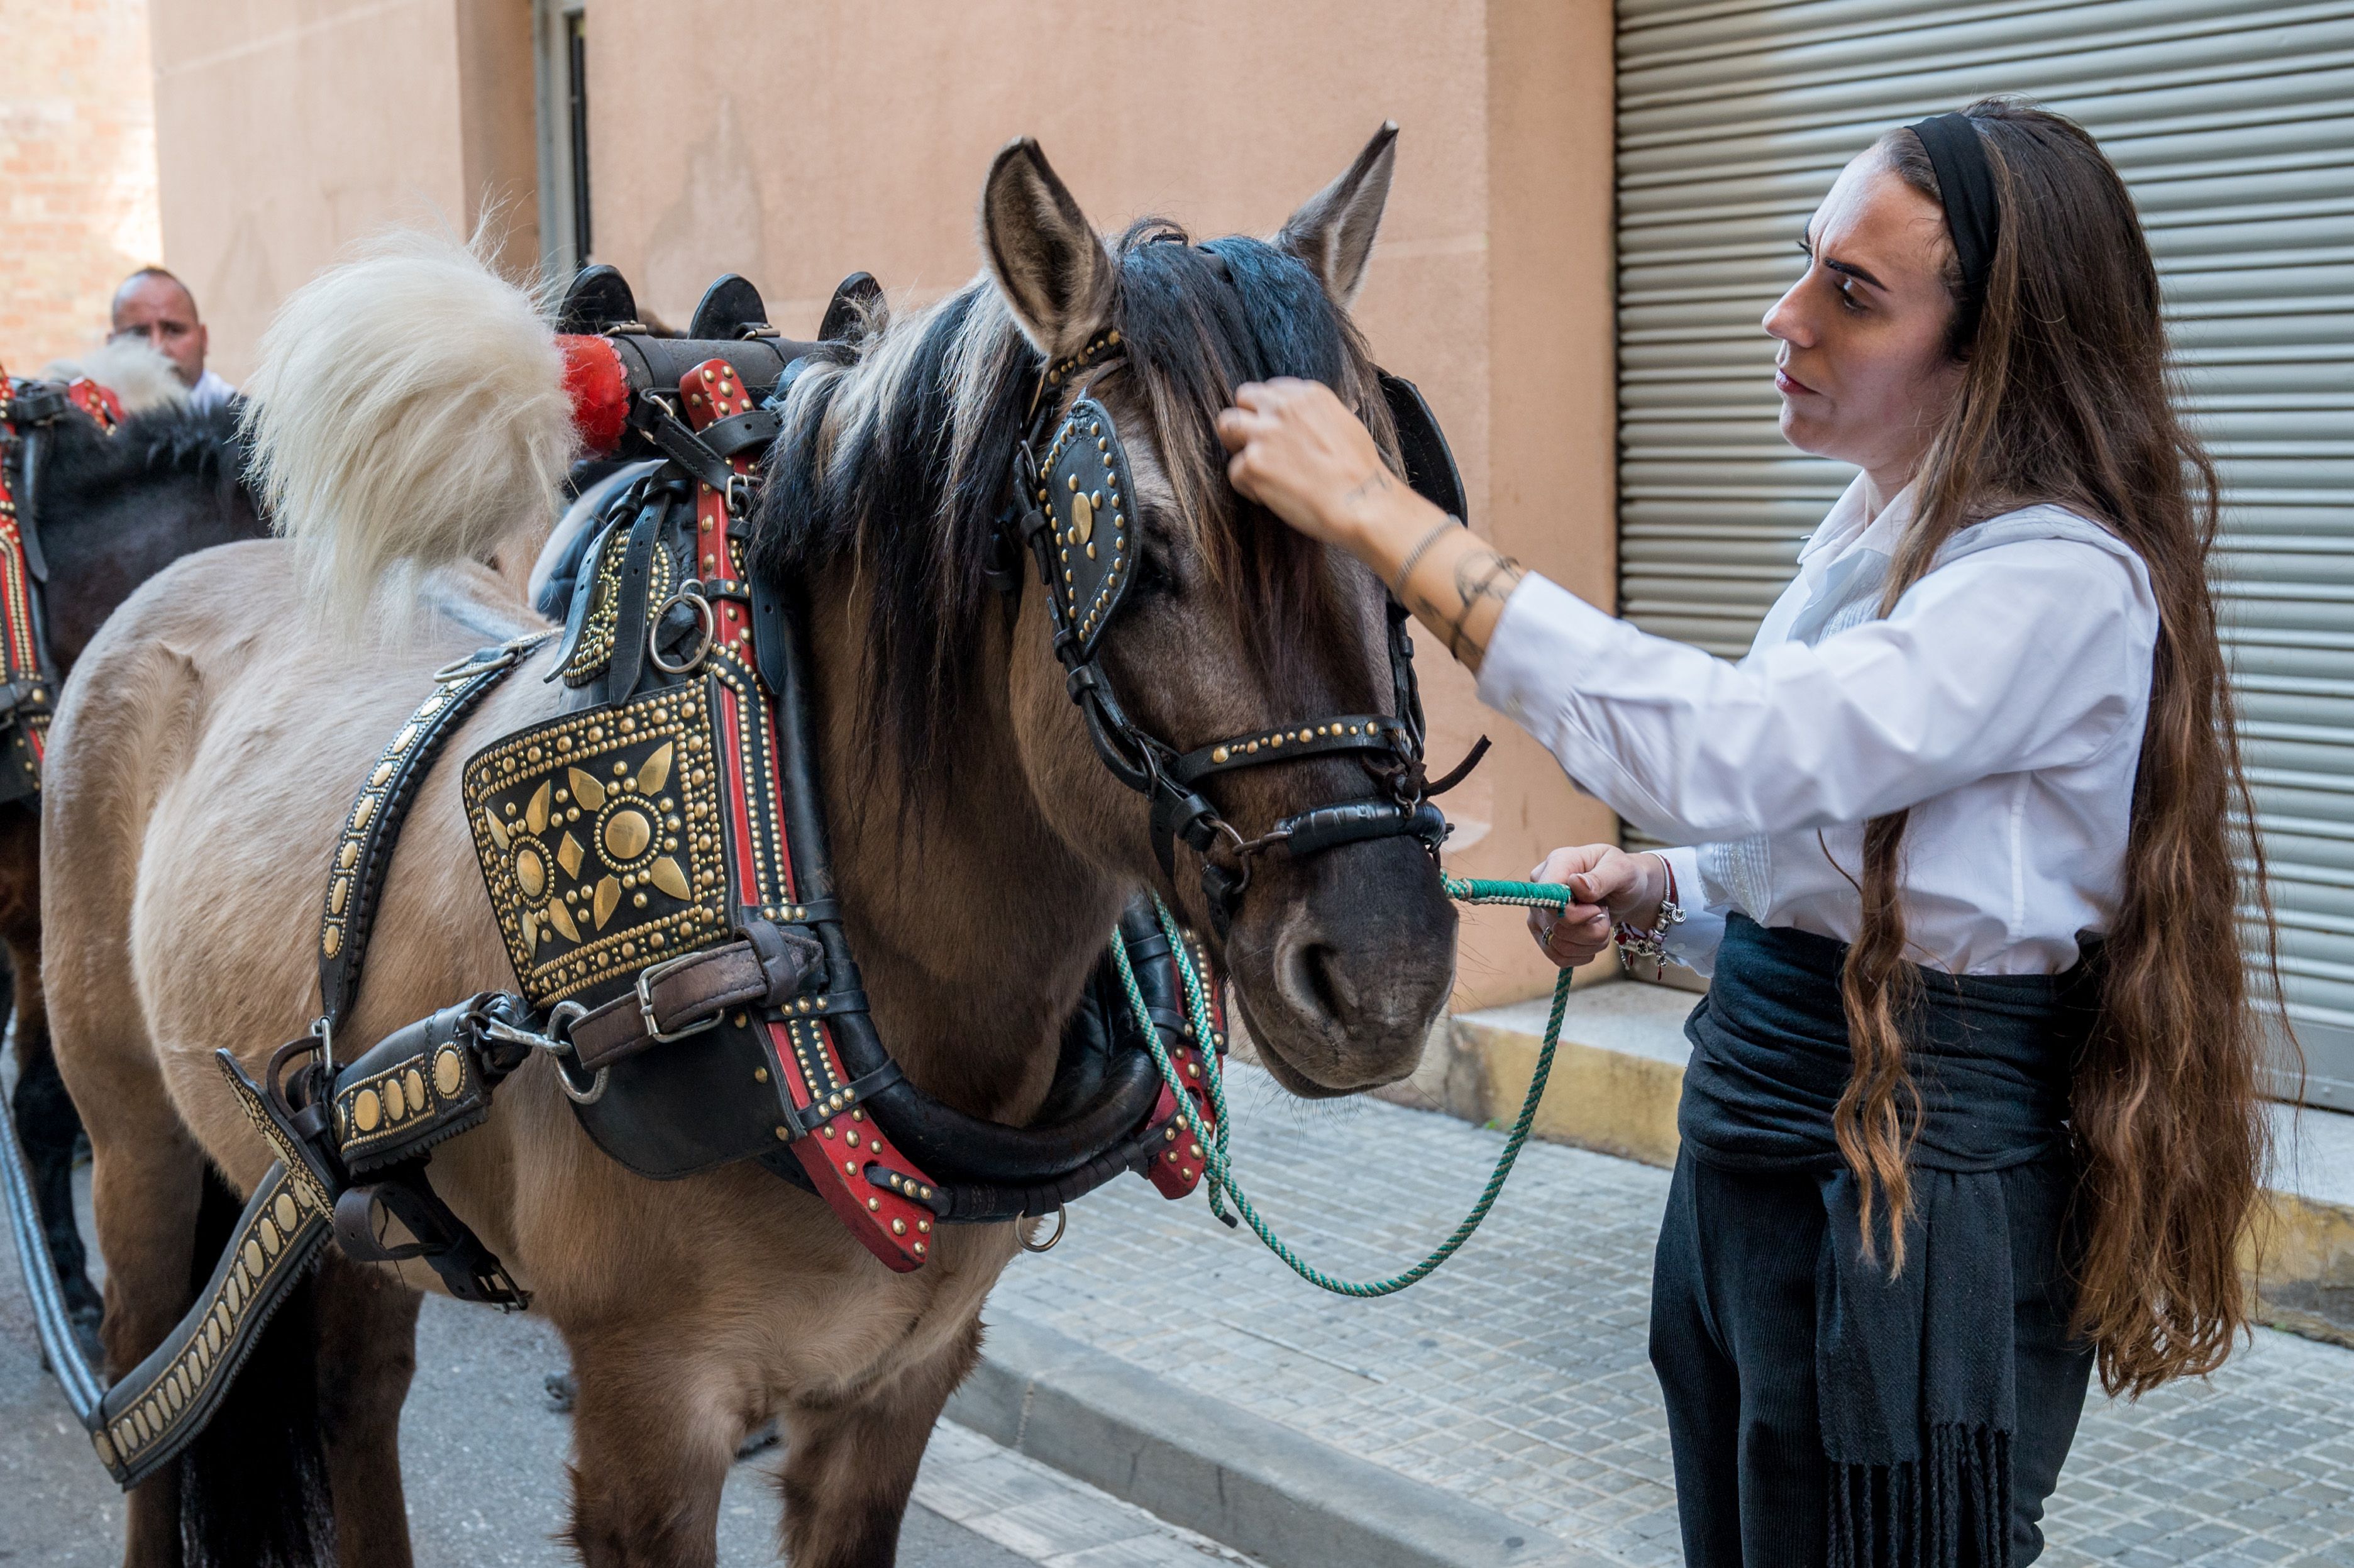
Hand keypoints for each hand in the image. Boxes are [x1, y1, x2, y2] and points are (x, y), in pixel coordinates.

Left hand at [1214, 378, 1405, 547]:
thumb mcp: (1344, 424)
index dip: (1268, 411)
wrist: (1361, 502)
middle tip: (1254, 445)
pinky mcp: (1253, 465)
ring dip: (1236, 446)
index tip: (1275, 430)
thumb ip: (1315, 415)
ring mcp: (1264, 435)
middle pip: (1242, 399)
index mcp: (1307, 395)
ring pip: (1226, 426)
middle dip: (1245, 420)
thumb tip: (1304, 422)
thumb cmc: (1361, 472)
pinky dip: (1249, 487)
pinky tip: (1271, 497)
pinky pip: (1234, 472)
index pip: (1269, 390)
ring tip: (1254, 467)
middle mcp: (1282, 408)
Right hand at [1526, 844, 1668, 968]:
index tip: (1598, 911)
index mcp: (1558, 863)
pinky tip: (1592, 941)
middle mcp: (1541, 887)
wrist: (1626, 891)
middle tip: (1604, 914)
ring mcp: (1539, 911)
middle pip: (1556, 925)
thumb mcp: (1622, 871)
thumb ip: (1601, 878)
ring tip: (1601, 926)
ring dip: (1589, 943)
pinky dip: (1581, 954)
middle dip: (1590, 930)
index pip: (1548, 898)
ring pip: (1557, 944)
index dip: (1573, 914)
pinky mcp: (1543, 931)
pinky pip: (1557, 956)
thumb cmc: (1624, 876)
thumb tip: (1576, 883)